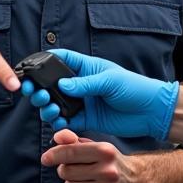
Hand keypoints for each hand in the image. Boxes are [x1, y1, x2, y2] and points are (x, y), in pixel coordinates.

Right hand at [20, 48, 178, 137]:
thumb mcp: (110, 81)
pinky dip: (59, 123)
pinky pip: (66, 121)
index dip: (44, 61)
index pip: (61, 59)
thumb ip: (85, 84)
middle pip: (52, 85)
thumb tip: (61, 85)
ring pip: (56, 104)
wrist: (151, 111)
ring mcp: (82, 102)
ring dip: (48, 107)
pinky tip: (58, 123)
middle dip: (40, 89)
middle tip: (36, 94)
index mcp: (86, 68)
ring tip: (51, 109)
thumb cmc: (135, 88)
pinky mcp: (86, 119)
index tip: (31, 67)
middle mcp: (81, 85)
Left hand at [41, 129, 139, 182]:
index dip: (54, 155)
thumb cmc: (109, 160)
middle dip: (65, 169)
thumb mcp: (95, 145)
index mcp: (105, 151)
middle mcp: (107, 170)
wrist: (136, 179)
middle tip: (75, 168)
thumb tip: (57, 137)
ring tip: (85, 179)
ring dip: (72, 182)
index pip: (71, 152)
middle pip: (66, 171)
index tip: (45, 158)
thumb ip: (74, 140)